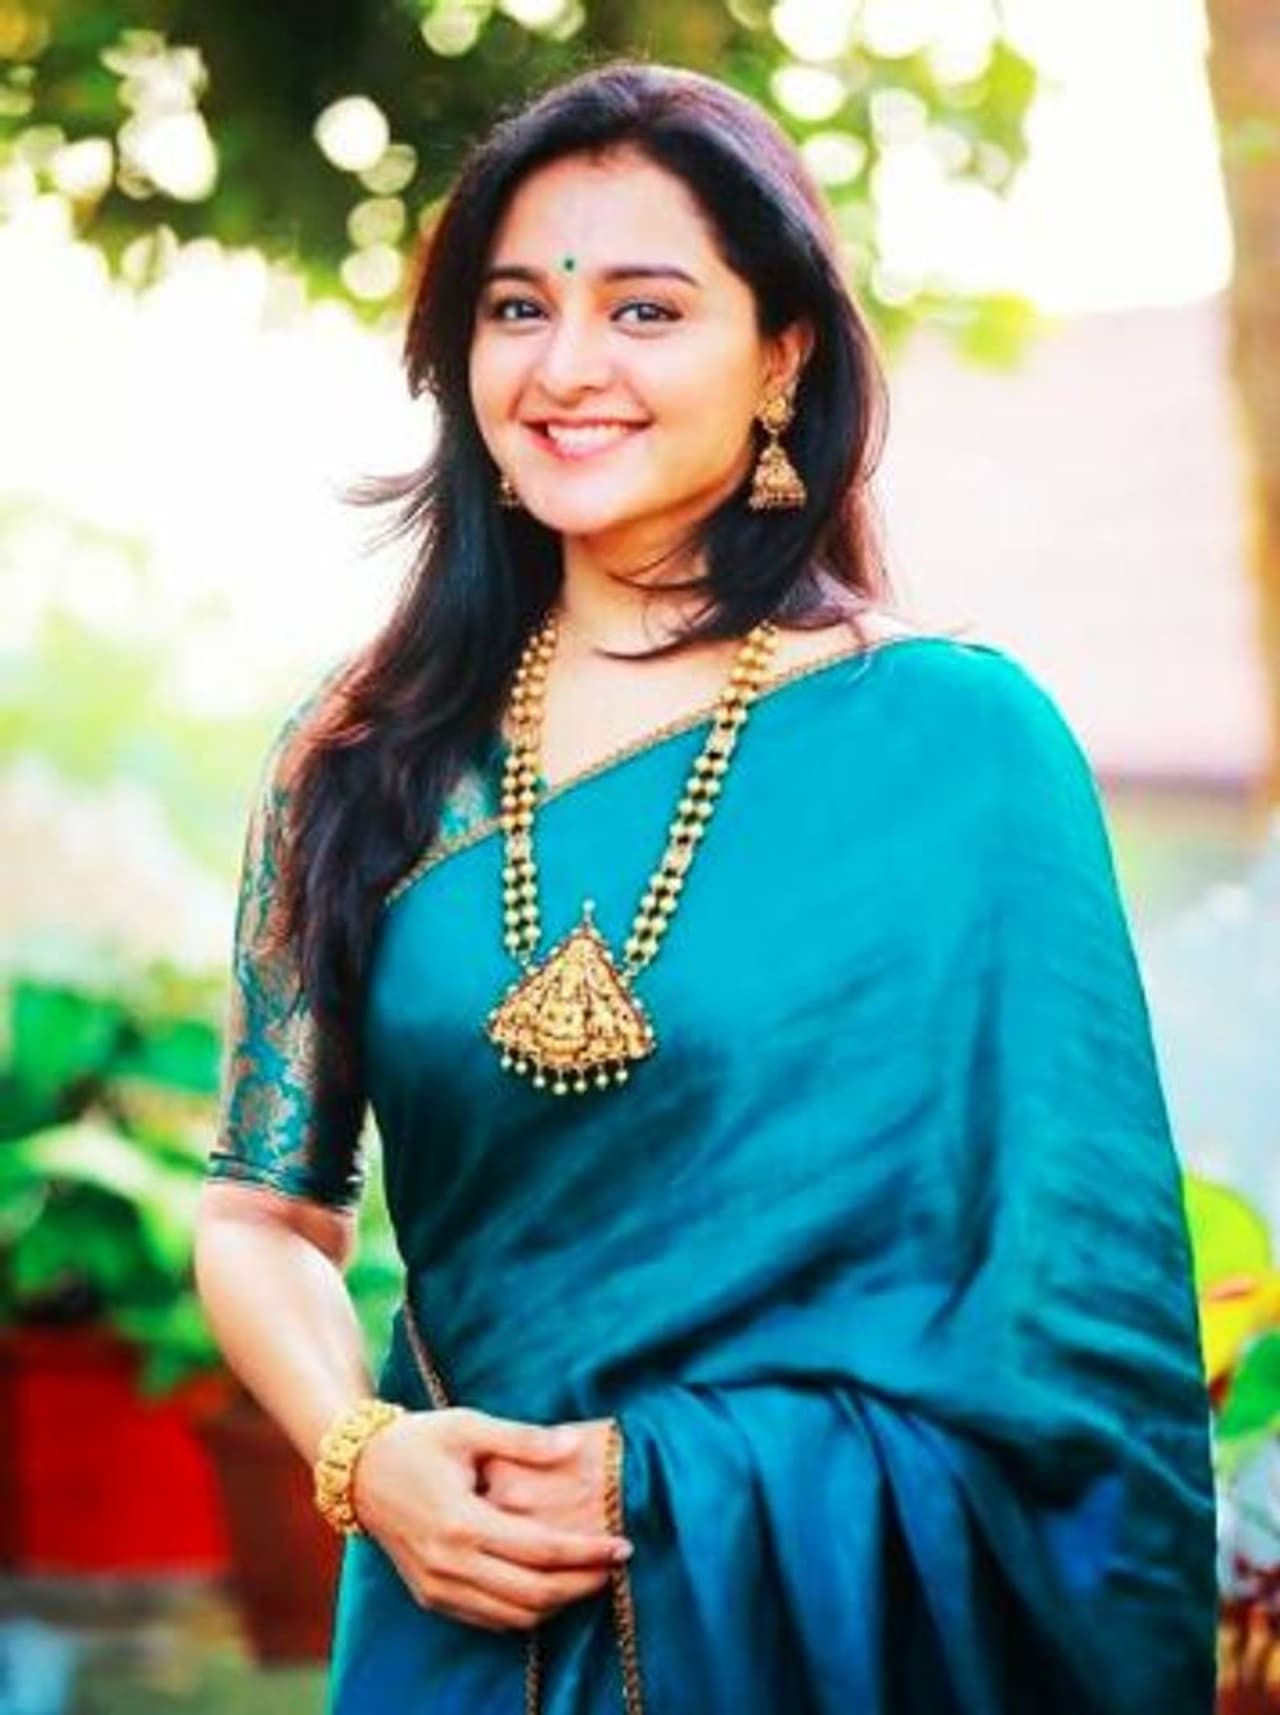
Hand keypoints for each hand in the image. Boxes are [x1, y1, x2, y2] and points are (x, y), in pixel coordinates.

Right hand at [351, 1407, 631, 1632]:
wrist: (360, 1471)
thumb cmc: (420, 1441)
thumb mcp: (468, 1426)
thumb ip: (522, 1439)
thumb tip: (573, 1444)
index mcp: (463, 1522)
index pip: (541, 1551)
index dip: (587, 1553)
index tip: (622, 1545)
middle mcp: (450, 1564)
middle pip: (533, 1594)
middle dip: (582, 1584)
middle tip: (615, 1566)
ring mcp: (438, 1586)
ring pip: (513, 1617)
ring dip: (558, 1604)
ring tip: (590, 1578)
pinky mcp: (431, 1596)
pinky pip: (488, 1619)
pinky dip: (525, 1612)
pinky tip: (549, 1588)